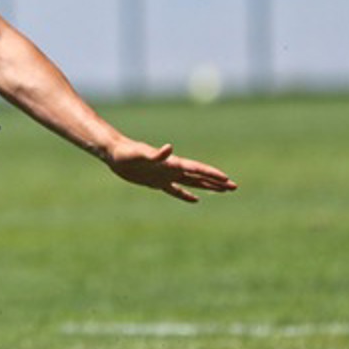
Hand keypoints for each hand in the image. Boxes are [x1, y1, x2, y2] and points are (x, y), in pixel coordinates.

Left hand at [105, 140, 237, 203]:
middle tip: (234, 187)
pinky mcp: (156, 182)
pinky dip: (185, 195)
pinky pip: (175, 191)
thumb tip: (169, 148)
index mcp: (172, 163)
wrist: (115, 154)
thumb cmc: (127, 152)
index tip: (227, 179)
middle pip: (199, 176)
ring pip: (191, 183)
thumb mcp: (141, 154)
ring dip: (206, 186)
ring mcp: (165, 176)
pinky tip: (195, 200)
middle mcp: (172, 169)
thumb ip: (156, 154)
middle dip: (216, 182)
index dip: (211, 174)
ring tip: (222, 190)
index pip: (196, 169)